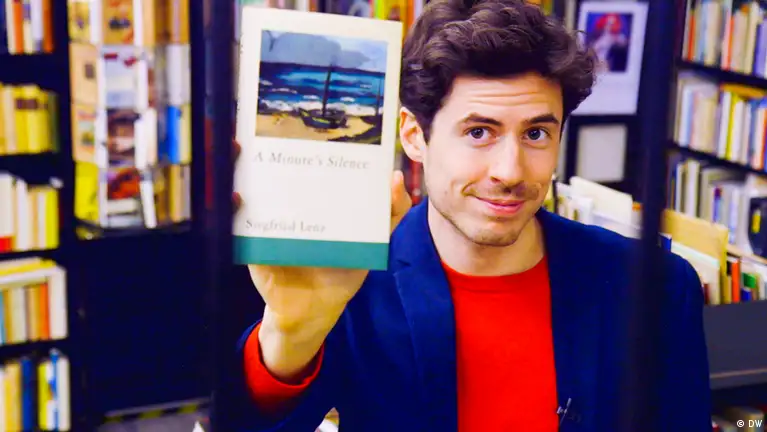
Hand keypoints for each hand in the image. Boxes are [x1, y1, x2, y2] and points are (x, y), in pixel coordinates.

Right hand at [232, 139, 411, 327]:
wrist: (315, 309)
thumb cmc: (344, 268)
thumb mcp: (374, 239)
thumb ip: (390, 212)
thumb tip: (394, 178)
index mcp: (316, 197)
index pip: (306, 160)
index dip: (300, 136)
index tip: (298, 114)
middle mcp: (289, 202)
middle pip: (273, 167)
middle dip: (263, 143)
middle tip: (260, 122)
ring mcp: (269, 220)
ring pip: (251, 187)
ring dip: (240, 168)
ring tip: (239, 147)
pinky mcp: (254, 242)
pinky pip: (241, 222)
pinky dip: (236, 207)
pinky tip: (238, 197)